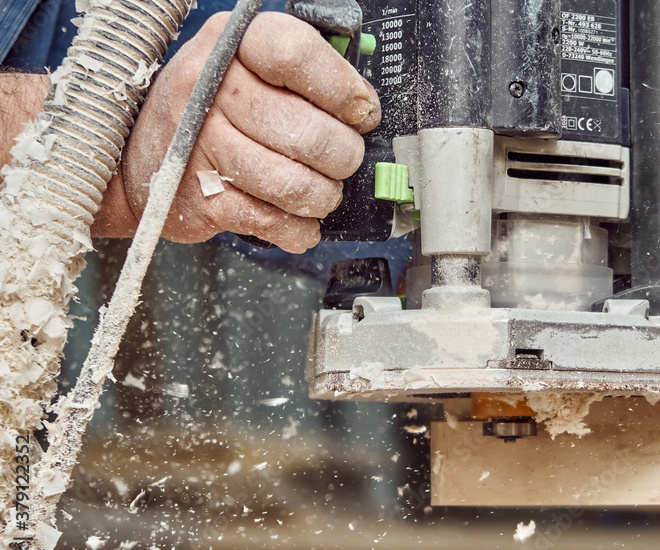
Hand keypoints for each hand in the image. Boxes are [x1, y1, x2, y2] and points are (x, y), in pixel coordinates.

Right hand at [93, 11, 379, 252]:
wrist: (131, 159)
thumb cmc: (204, 111)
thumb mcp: (244, 67)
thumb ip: (301, 73)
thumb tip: (363, 105)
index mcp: (229, 45)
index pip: (297, 55)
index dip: (343, 89)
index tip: (362, 112)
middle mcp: (209, 90)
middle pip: (309, 132)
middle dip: (343, 156)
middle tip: (341, 159)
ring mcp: (201, 147)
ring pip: (297, 184)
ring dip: (324, 196)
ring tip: (321, 190)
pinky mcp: (202, 200)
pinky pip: (275, 221)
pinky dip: (299, 228)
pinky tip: (297, 218)